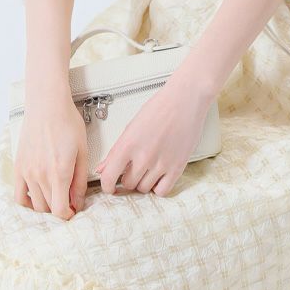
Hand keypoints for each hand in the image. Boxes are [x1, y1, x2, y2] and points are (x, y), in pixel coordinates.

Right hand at [13, 87, 88, 219]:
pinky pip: (19, 195)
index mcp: (59, 172)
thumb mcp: (82, 151)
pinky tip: (37, 196)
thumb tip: (78, 201)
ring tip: (55, 194)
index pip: (60, 209)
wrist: (47, 105)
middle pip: (48, 208)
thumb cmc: (67, 123)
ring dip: (46, 205)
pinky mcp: (18, 167)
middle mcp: (41, 175)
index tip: (74, 210)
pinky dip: (27, 202)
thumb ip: (80, 180)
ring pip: (35, 204)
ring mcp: (27, 172)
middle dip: (60, 208)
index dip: (68, 214)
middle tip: (68, 199)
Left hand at [96, 71, 213, 196]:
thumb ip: (116, 150)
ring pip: (144, 188)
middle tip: (133, 169)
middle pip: (128, 184)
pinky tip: (159, 176)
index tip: (110, 186)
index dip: (107, 185)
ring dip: (143, 182)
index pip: (109, 177)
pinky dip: (159, 187)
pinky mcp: (177, 167)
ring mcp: (161, 163)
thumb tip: (103, 167)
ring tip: (148, 169)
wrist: (185, 100)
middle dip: (128, 178)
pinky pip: (162, 190)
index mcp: (128, 144)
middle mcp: (143, 156)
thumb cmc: (160, 107)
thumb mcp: (132, 126)